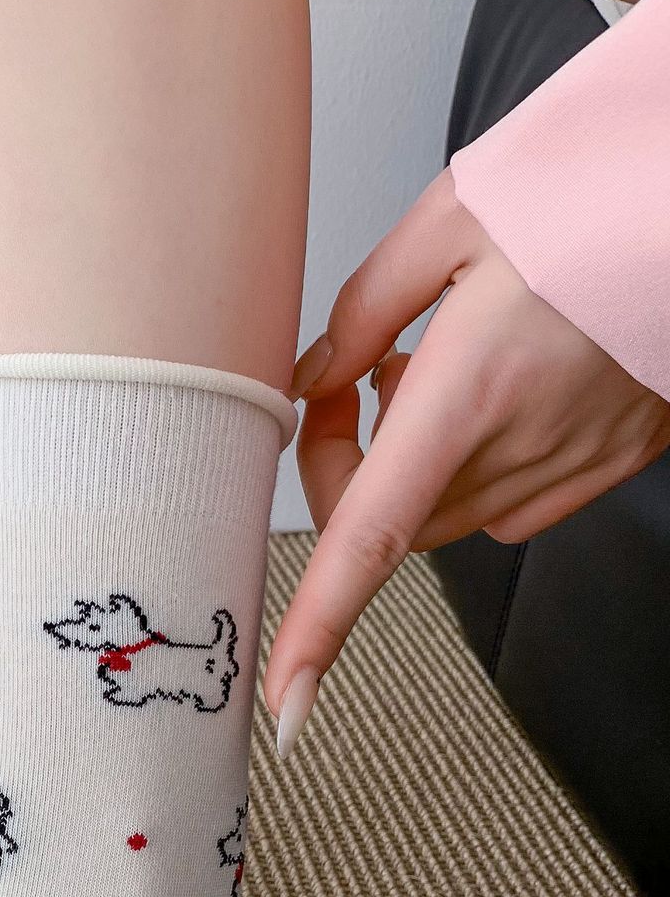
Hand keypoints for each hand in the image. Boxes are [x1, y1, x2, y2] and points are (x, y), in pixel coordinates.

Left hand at [265, 169, 669, 753]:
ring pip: (446, 511)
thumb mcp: (452, 220)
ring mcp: (574, 465)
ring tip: (433, 365)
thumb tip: (312, 377)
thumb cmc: (600, 192)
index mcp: (469, 392)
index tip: (286, 704)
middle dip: (342, 473)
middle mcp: (522, 448)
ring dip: (410, 463)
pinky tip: (495, 386)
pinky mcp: (610, 464)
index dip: (318, 630)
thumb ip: (364, 310)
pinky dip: (475, 463)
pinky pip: (509, 499)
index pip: (367, 538)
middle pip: (388, 524)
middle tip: (347, 382)